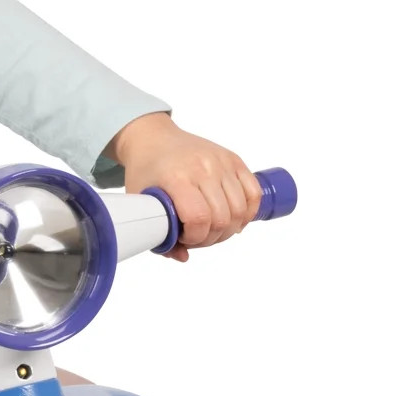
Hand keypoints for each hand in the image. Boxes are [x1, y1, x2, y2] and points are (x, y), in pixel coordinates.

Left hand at [107, 114, 260, 259]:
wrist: (153, 138)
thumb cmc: (145, 171)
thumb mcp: (142, 201)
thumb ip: (159, 234)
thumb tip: (183, 257)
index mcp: (176, 177)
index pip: (198, 217)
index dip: (195, 237)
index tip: (185, 239)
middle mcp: (202, 167)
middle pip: (222, 218)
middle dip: (211, 238)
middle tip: (198, 237)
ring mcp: (221, 162)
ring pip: (240, 209)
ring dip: (230, 229)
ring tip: (214, 230)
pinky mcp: (234, 160)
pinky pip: (254, 192)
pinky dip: (248, 212)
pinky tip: (235, 220)